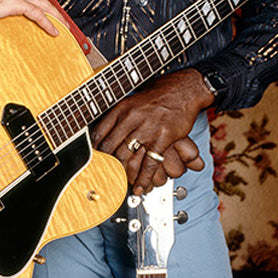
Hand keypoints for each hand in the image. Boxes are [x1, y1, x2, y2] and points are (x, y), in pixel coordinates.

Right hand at [0, 0, 61, 34]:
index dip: (42, 9)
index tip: (50, 19)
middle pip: (40, 0)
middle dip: (54, 12)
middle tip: (65, 24)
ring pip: (42, 5)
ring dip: (56, 17)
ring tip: (66, 29)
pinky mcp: (11, 2)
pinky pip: (36, 13)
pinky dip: (48, 23)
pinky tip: (54, 32)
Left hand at [91, 69, 211, 194]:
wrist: (182, 90)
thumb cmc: (157, 96)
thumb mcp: (132, 101)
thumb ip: (118, 116)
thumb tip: (102, 134)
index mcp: (121, 108)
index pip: (99, 133)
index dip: (95, 150)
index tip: (95, 158)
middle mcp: (131, 118)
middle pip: (111, 149)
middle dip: (107, 165)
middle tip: (106, 175)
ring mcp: (147, 129)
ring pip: (127, 159)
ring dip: (124, 175)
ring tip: (122, 184)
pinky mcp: (162, 139)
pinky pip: (149, 164)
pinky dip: (143, 179)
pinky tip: (140, 187)